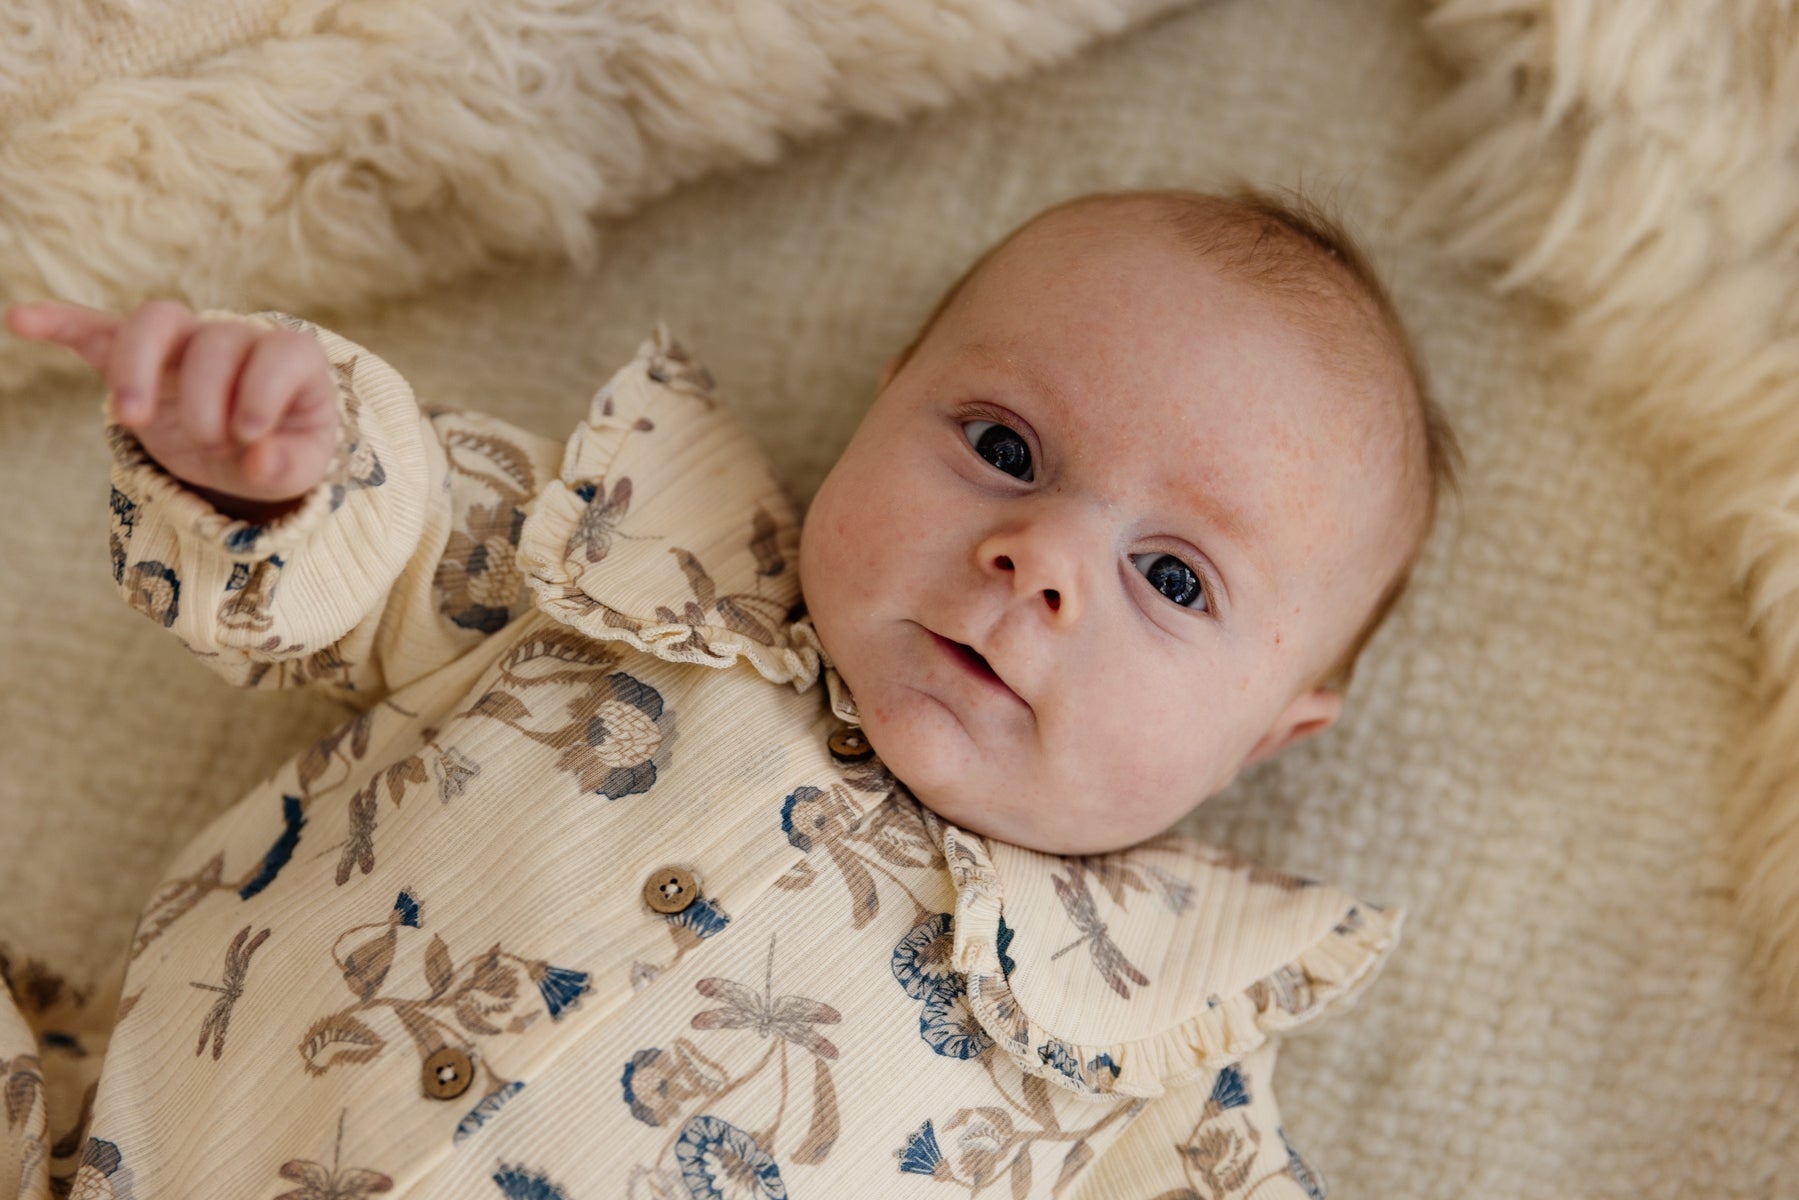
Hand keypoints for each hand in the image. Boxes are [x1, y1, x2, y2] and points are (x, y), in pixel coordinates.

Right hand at [5, 299, 338, 518]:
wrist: (248, 446)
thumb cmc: (281, 448)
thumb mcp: (302, 466)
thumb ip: (289, 464)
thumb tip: (261, 461)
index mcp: (291, 359)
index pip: (280, 352)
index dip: (261, 390)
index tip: (249, 435)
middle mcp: (238, 338)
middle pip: (213, 342)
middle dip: (205, 401)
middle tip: (212, 444)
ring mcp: (185, 343)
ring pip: (157, 321)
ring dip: (137, 366)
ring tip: (131, 418)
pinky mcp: (136, 358)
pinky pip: (97, 328)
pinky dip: (61, 322)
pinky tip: (22, 320)